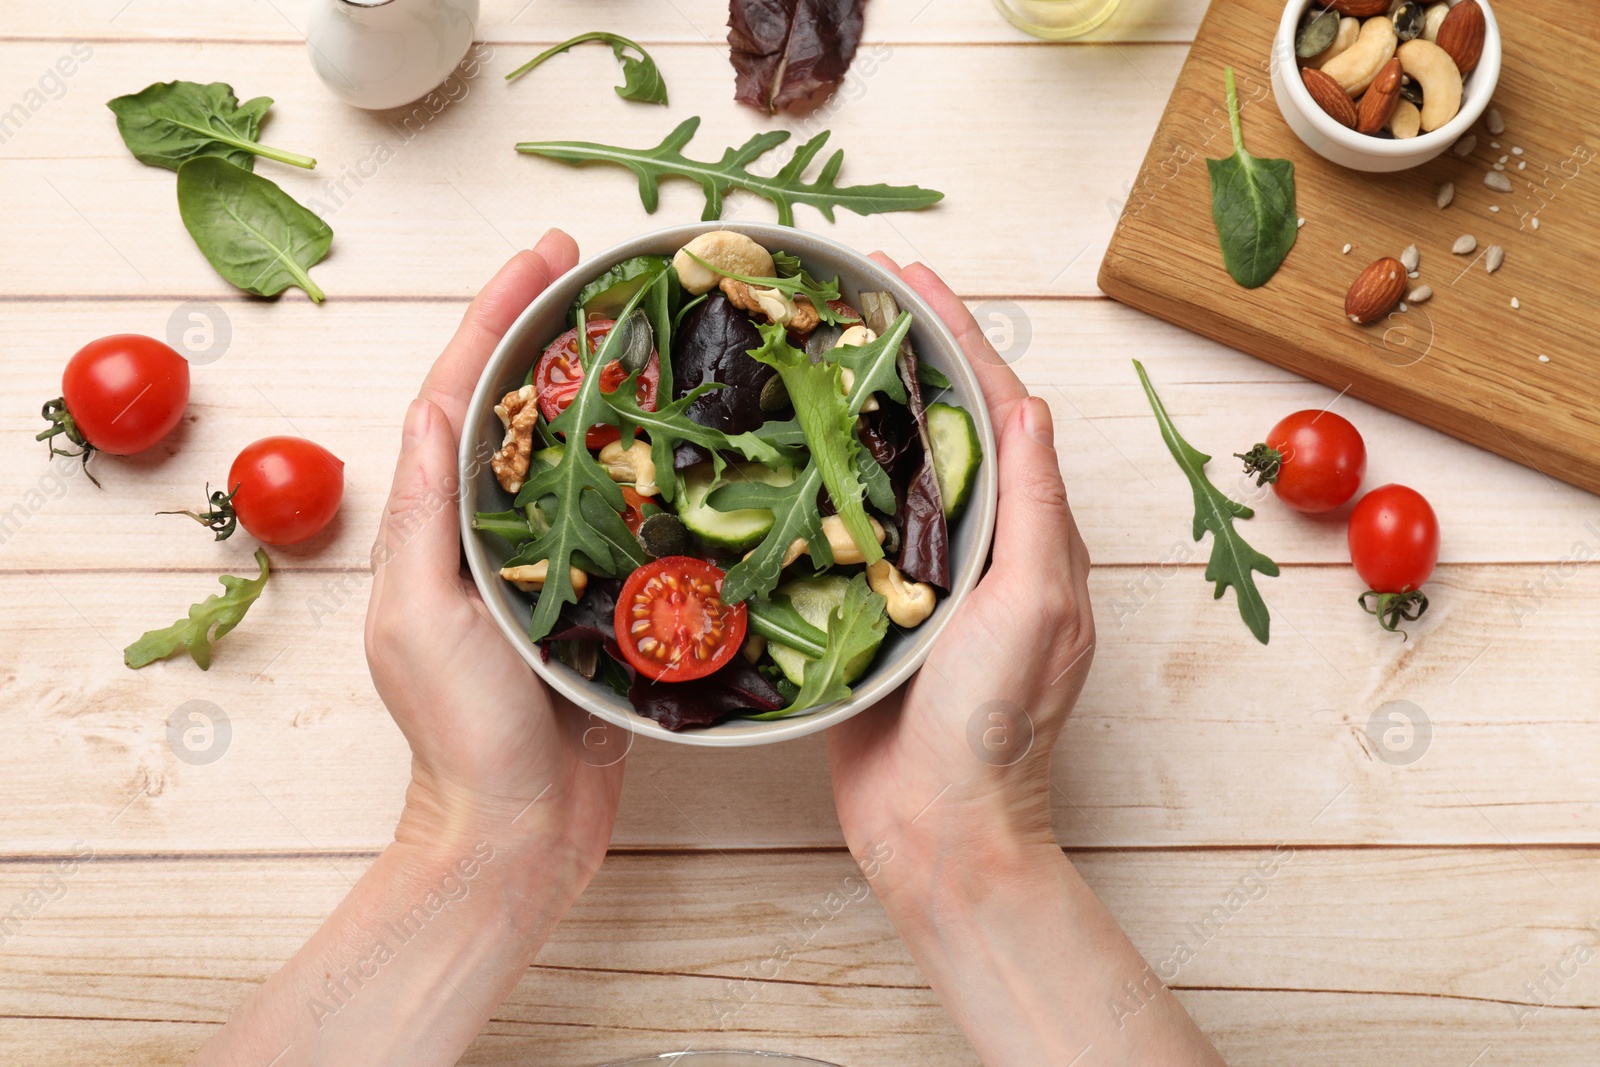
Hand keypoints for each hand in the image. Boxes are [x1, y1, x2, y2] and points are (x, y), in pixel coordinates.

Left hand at [365, 231, 623, 871]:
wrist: (518, 832)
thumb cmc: (461, 736)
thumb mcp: (422, 619)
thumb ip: (427, 518)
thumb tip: (435, 410)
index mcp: (439, 524)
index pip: (464, 395)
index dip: (498, 317)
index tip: (545, 256)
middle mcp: (489, 531)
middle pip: (520, 406)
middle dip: (551, 329)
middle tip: (601, 267)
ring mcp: (547, 562)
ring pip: (574, 450)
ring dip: (605, 383)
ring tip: (648, 324)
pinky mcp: (600, 599)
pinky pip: (623, 513)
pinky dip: (646, 463)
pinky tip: (685, 435)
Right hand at [826, 264, 1225, 1066]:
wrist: (939, 834)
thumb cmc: (997, 726)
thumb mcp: (1036, 604)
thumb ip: (1033, 505)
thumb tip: (1026, 404)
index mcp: (1026, 534)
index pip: (992, 408)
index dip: (952, 335)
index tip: (905, 274)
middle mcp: (975, 548)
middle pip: (934, 427)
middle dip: (896, 357)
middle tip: (840, 298)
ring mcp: (917, 582)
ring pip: (883, 474)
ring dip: (850, 411)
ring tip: (800, 354)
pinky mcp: (864, 615)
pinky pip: (839, 534)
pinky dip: (813, 486)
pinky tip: (771, 457)